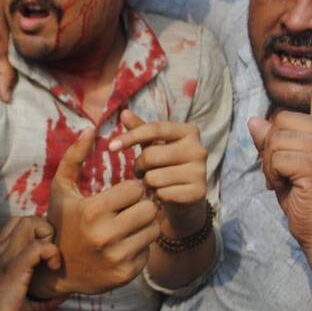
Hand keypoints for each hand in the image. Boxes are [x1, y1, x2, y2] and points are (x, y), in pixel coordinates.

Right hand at [0, 217, 62, 310]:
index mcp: (2, 254)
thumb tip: (63, 296)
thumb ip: (42, 298)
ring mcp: (6, 257)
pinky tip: (53, 268)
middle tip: (50, 255)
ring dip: (47, 238)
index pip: (20, 224)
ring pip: (30, 224)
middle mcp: (1, 250)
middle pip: (26, 219)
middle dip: (45, 231)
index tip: (47, 255)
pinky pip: (38, 246)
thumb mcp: (26, 304)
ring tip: (51, 260)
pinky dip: (51, 253)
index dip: (39, 233)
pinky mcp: (14, 268)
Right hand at [34, 126, 160, 297]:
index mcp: (92, 211)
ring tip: (129, 224)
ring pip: (153, 229)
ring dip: (145, 224)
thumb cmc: (62, 223)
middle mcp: (105, 236)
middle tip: (129, 208)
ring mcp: (117, 257)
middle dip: (141, 205)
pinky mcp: (126, 274)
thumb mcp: (62, 189)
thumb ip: (75, 157)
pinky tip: (125, 243)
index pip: (135, 189)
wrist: (57, 271)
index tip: (121, 193)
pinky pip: (149, 250)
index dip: (130, 188)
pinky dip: (141, 245)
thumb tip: (90, 128)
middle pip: (148, 209)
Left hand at [110, 109, 208, 237]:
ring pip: (154, 177)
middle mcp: (199, 149)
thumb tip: (124, 112)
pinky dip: (158, 196)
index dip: (130, 136)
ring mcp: (201, 171)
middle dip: (140, 166)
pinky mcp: (199, 192)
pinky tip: (164, 194)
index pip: (155, 129)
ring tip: (155, 183)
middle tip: (143, 172)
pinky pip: (163, 194)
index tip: (110, 146)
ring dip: (148, 183)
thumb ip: (140, 129)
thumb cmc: (167, 165)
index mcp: (189, 131)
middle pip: (151, 155)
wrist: (186, 197)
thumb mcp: (154, 145)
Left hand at [247, 31, 311, 251]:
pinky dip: (272, 173)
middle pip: (281, 119)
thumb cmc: (306, 198)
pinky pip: (276, 155)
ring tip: (285, 181)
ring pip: (276, 137)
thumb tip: (256, 121)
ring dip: (269, 163)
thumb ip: (273, 142)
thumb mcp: (285, 165)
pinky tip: (286, 187)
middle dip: (270, 148)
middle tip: (282, 173)